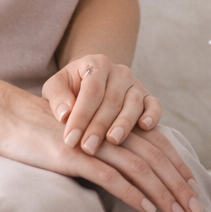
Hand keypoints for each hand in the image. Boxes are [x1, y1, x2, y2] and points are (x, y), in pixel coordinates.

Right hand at [0, 87, 203, 211]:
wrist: (11, 118)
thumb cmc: (49, 130)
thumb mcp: (85, 136)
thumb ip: (107, 146)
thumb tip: (130, 168)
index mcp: (116, 125)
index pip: (157, 146)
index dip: (178, 167)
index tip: (193, 188)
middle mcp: (111, 132)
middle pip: (156, 159)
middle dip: (179, 186)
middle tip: (196, 209)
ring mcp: (95, 144)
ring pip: (140, 169)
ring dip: (163, 194)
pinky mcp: (76, 157)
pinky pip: (110, 177)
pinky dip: (132, 194)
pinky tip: (147, 208)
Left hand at [42, 54, 159, 155]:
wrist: (88, 83)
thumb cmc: (69, 89)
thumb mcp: (55, 87)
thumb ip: (57, 97)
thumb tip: (65, 115)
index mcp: (96, 63)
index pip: (91, 90)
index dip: (81, 115)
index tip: (70, 139)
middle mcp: (119, 71)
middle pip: (112, 99)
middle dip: (99, 125)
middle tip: (87, 148)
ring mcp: (136, 84)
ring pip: (134, 102)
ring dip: (124, 123)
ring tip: (113, 141)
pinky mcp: (148, 97)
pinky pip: (154, 106)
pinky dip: (152, 116)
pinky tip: (144, 127)